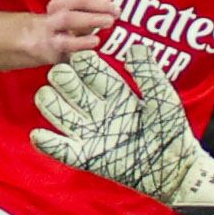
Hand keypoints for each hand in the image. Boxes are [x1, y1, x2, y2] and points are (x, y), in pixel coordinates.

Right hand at [29, 0, 121, 63]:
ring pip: (69, 18)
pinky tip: (95, 40)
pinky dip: (82, 42)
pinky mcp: (54, 44)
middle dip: (102, 4)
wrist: (47, 41)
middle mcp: (55, 5)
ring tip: (110, 22)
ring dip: (93, 19)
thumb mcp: (83, 1)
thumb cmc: (72, 17)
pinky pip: (66, 42)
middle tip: (116, 11)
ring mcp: (53, 25)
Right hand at [32, 49, 213, 214]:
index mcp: (116, 93)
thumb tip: (134, 48)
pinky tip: (38, 134)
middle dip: (63, 79)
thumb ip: (148, 72)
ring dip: (51, 104)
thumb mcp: (162, 96)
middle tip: (63, 76)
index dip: (83, 63)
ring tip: (49, 96)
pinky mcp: (89, 158)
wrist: (174, 166)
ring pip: (60, 113)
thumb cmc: (171, 130)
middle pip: (70, 88)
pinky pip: (62, 150)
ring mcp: (92, 133)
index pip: (91, 71)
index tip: (81, 58)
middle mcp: (100, 110)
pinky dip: (49, 143)